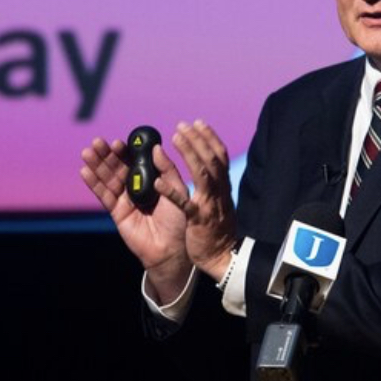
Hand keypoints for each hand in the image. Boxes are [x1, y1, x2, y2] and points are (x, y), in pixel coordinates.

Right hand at [80, 137, 189, 274]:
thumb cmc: (179, 220)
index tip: (118, 142)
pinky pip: (104, 196)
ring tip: (87, 152)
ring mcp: (125, 199)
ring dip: (96, 165)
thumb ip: (167, 169)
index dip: (126, 151)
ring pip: (108, 179)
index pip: (136, 161)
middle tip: (97, 142)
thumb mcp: (177, 190)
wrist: (172, 249)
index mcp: (151, 179)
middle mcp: (137, 187)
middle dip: (106, 155)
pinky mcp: (117, 212)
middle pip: (118, 167)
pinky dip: (94, 183)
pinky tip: (85, 171)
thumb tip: (156, 147)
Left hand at [158, 120, 237, 280]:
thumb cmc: (217, 230)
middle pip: (211, 159)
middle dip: (196, 139)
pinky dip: (170, 192)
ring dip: (188, 153)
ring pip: (202, 174)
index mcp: (223, 187)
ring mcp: (209, 205)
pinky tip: (157, 181)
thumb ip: (213, 183)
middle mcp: (218, 192)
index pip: (219, 156)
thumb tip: (207, 164)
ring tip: (174, 138)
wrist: (223, 257)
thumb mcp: (219, 202)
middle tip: (182, 125)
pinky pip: (184, 204)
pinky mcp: (198, 220)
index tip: (198, 123)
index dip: (209, 137)